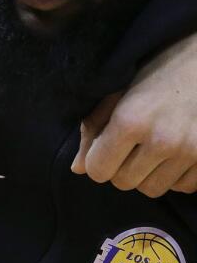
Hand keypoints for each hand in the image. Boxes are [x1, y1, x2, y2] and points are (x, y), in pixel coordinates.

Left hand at [73, 32, 196, 196]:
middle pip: (124, 183)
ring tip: (152, 148)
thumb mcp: (118, 92)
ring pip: (152, 189)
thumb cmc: (158, 73)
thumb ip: (94, 128)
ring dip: (147, 174)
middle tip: (130, 146)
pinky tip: (174, 153)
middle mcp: (161, 140)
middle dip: (120, 168)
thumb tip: (78, 168)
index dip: (97, 161)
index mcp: (130, 121)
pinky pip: (182, 187)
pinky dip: (175, 176)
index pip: (98, 171)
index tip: (105, 147)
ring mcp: (190, 152)